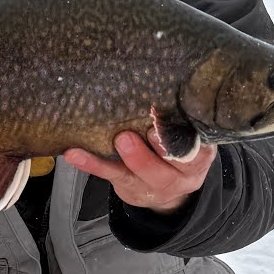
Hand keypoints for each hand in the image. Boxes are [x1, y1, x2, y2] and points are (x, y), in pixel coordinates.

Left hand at [63, 131, 215, 214]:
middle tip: (149, 130)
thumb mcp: (189, 138)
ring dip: (131, 157)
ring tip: (120, 140)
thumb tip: (166, 82)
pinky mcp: (128, 188)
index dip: (186, 139)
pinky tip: (75, 153)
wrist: (169, 191)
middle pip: (170, 165)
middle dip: (160, 148)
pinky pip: (108, 175)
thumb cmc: (177, 151)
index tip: (175, 123)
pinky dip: (91, 163)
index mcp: (199, 157)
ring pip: (139, 174)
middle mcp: (180, 176)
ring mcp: (152, 185)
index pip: (197, 150)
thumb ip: (182, 120)